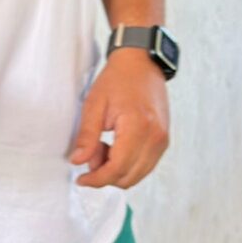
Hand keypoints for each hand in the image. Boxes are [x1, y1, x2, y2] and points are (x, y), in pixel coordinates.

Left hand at [69, 50, 169, 189]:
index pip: (117, 169)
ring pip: (137, 175)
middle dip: (105, 175)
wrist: (142, 63)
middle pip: (128, 177)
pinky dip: (128, 164)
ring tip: (103, 147)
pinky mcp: (163, 140)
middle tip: (91, 155)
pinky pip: (145, 166)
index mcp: (138, 127)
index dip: (97, 179)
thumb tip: (78, 162)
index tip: (81, 179)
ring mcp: (162, 140)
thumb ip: (87, 136)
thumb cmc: (118, 79)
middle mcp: (155, 138)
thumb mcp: (94, 105)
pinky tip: (115, 147)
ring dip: (117, 170)